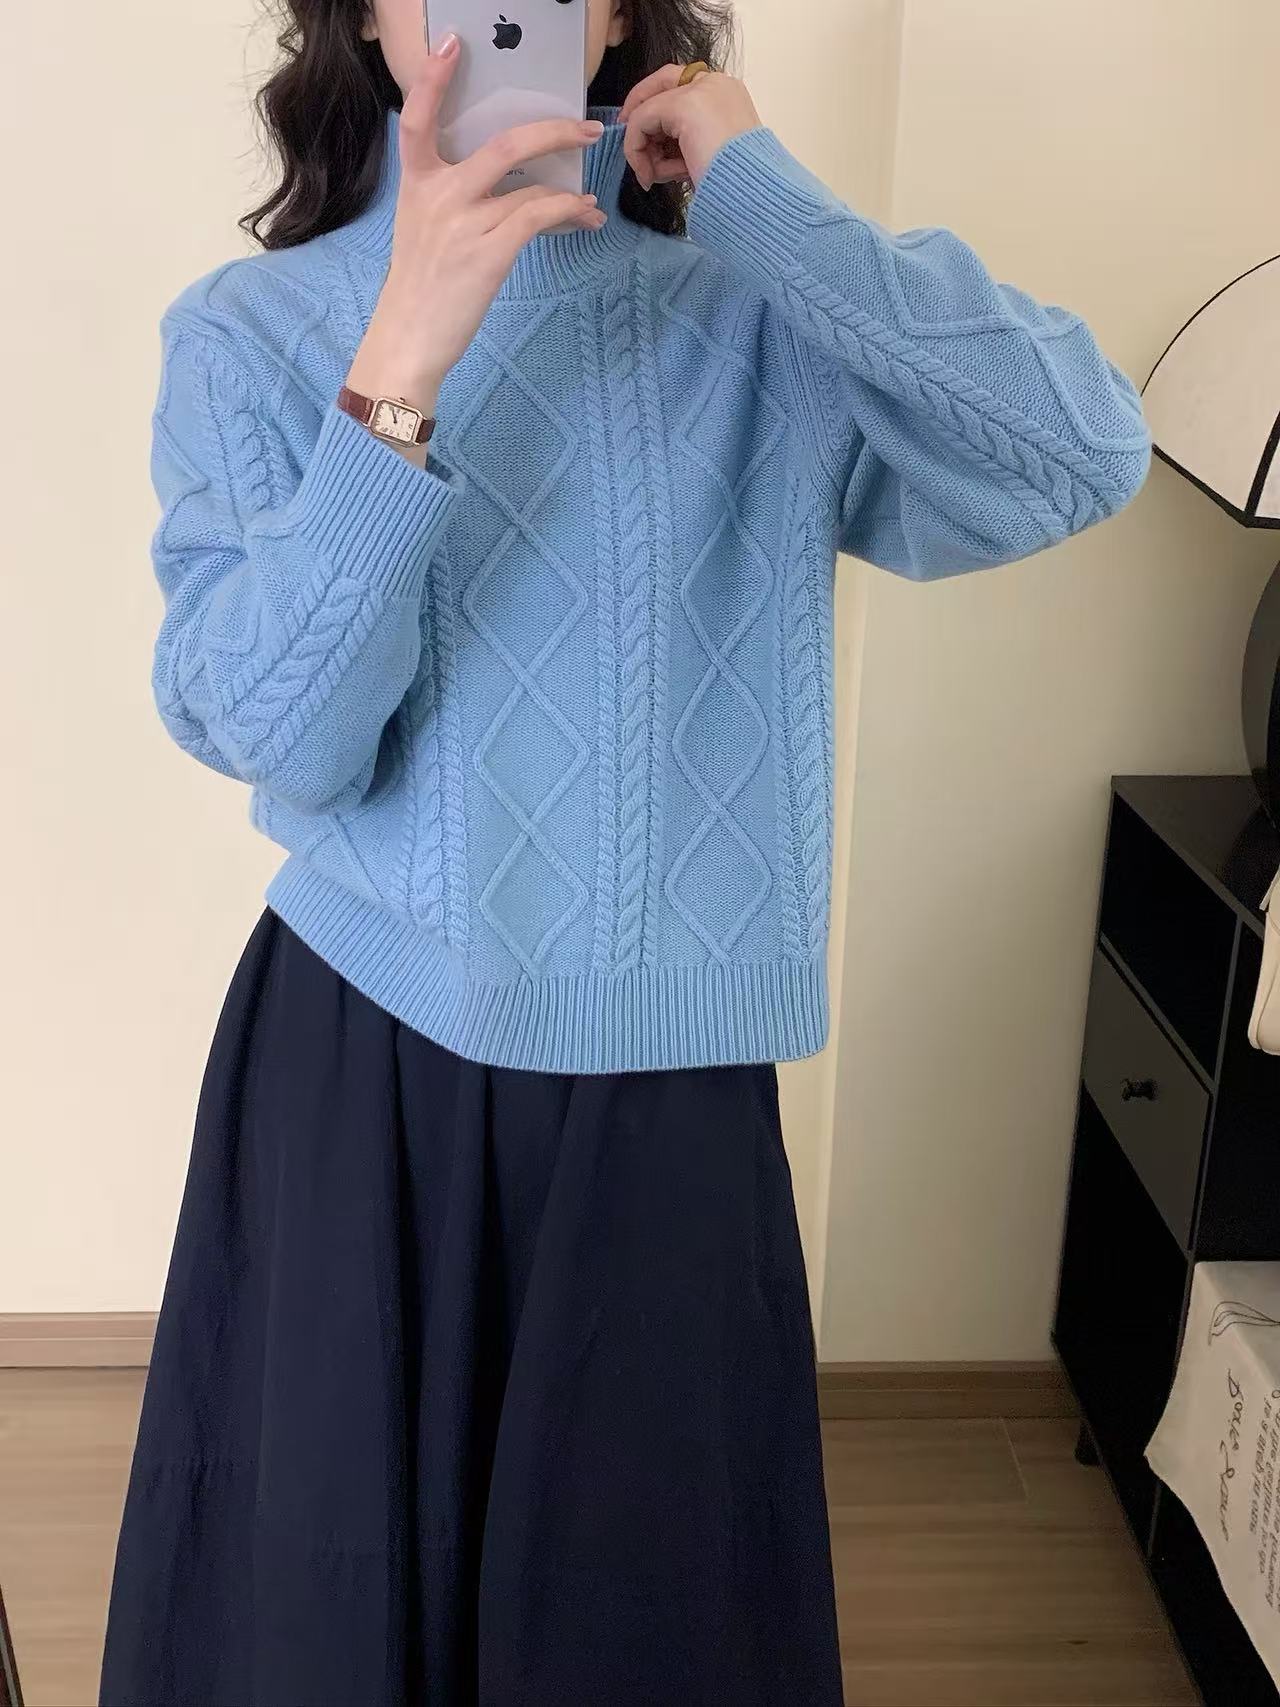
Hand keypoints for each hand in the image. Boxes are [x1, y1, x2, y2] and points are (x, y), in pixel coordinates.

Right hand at [346, 38, 607, 417]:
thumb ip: (450, 200)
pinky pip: (538, 217)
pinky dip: (566, 213)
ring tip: (588, 202)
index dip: (432, 78)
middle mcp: (438, 195)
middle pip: (503, 144)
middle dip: (553, 131)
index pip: (417, 117)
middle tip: (586, 128)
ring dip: (570, 192)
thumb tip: (510, 187)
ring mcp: (463, 223)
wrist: (407, 341)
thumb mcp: (421, 232)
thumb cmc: (420, 292)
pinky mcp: (488, 253)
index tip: (454, 45)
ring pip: (531, 185)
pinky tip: (580, 218)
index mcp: (417, 184)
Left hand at [618, 66, 760, 191]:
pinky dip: (635, 150)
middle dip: (641, 126)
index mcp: (727, 96)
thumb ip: (683, 143)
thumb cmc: (736, 188)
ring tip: (658, 179)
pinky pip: (641, 120)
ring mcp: (700, 91)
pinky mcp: (683, 106)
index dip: (652, 110)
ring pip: (648, 110)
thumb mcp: (708, 156)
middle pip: (660, 88)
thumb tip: (649, 151)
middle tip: (639, 162)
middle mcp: (715, 85)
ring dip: (645, 151)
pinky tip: (650, 176)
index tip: (637, 141)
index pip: (678, 88)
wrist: (751, 196)